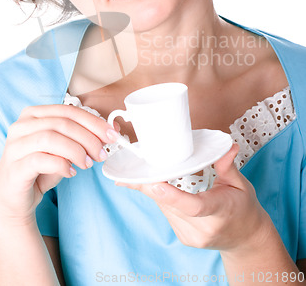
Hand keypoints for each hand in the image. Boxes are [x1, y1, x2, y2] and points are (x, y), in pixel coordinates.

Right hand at [0, 104, 118, 224]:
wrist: (15, 199)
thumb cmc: (41, 169)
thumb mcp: (65, 149)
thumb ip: (85, 137)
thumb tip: (113, 130)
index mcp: (34, 114)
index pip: (68, 111)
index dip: (93, 122)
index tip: (111, 135)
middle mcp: (21, 126)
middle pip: (62, 123)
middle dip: (88, 138)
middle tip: (101, 154)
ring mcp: (14, 146)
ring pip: (51, 138)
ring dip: (76, 151)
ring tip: (87, 164)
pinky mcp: (13, 167)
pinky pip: (40, 160)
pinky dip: (61, 165)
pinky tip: (71, 172)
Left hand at [116, 144, 269, 251]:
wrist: (245, 238)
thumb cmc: (242, 207)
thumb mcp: (240, 184)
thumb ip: (227, 165)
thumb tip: (227, 145)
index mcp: (221, 211)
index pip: (195, 206)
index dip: (173, 196)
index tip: (156, 184)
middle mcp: (204, 228)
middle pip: (172, 206)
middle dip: (153, 185)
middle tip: (138, 168)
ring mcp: (193, 237)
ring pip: (165, 209)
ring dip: (156, 191)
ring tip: (148, 172)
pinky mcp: (184, 238)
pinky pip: (167, 213)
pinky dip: (163, 199)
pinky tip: (162, 187)